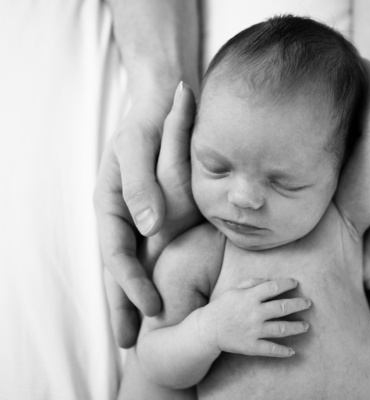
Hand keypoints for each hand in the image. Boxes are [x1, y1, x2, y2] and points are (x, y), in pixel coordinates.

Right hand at [95, 83, 199, 347]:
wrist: (166, 99)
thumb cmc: (148, 119)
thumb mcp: (138, 146)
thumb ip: (139, 185)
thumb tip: (148, 227)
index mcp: (111, 204)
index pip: (118, 254)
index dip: (131, 284)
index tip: (150, 309)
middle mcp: (125, 215)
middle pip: (123, 269)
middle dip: (125, 306)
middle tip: (132, 344)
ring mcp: (143, 216)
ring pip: (140, 264)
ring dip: (141, 299)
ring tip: (147, 332)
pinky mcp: (163, 211)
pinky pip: (159, 250)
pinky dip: (161, 275)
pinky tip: (170, 295)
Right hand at [206, 278, 311, 357]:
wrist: (208, 329)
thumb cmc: (223, 306)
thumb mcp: (235, 289)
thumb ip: (253, 282)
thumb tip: (271, 280)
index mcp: (250, 297)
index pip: (274, 287)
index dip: (287, 284)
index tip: (296, 283)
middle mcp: (254, 313)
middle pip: (282, 307)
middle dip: (298, 304)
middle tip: (308, 303)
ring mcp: (253, 331)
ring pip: (281, 329)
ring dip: (296, 327)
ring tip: (306, 326)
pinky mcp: (251, 346)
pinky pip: (270, 349)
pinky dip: (283, 351)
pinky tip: (293, 351)